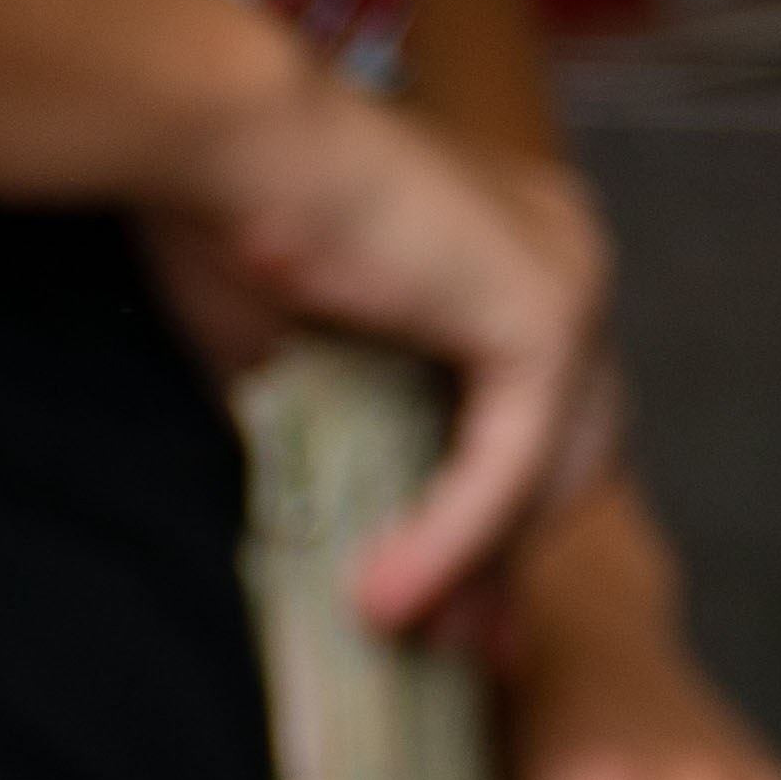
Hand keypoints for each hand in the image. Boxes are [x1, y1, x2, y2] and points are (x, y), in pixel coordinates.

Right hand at [148, 64, 619, 633]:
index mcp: (526, 250)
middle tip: (461, 646)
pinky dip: (453, 538)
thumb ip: (363, 439)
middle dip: (513, 558)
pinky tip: (392, 597)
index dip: (508, 516)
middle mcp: (569, 258)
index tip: (465, 605)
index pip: (549, 411)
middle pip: (571, 450)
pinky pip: (508, 463)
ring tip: (412, 633)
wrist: (209, 133)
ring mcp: (571, 281)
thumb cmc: (225, 213)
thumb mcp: (308, 358)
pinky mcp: (544, 316)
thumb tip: (369, 546)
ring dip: (482, 564)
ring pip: (550, 469)